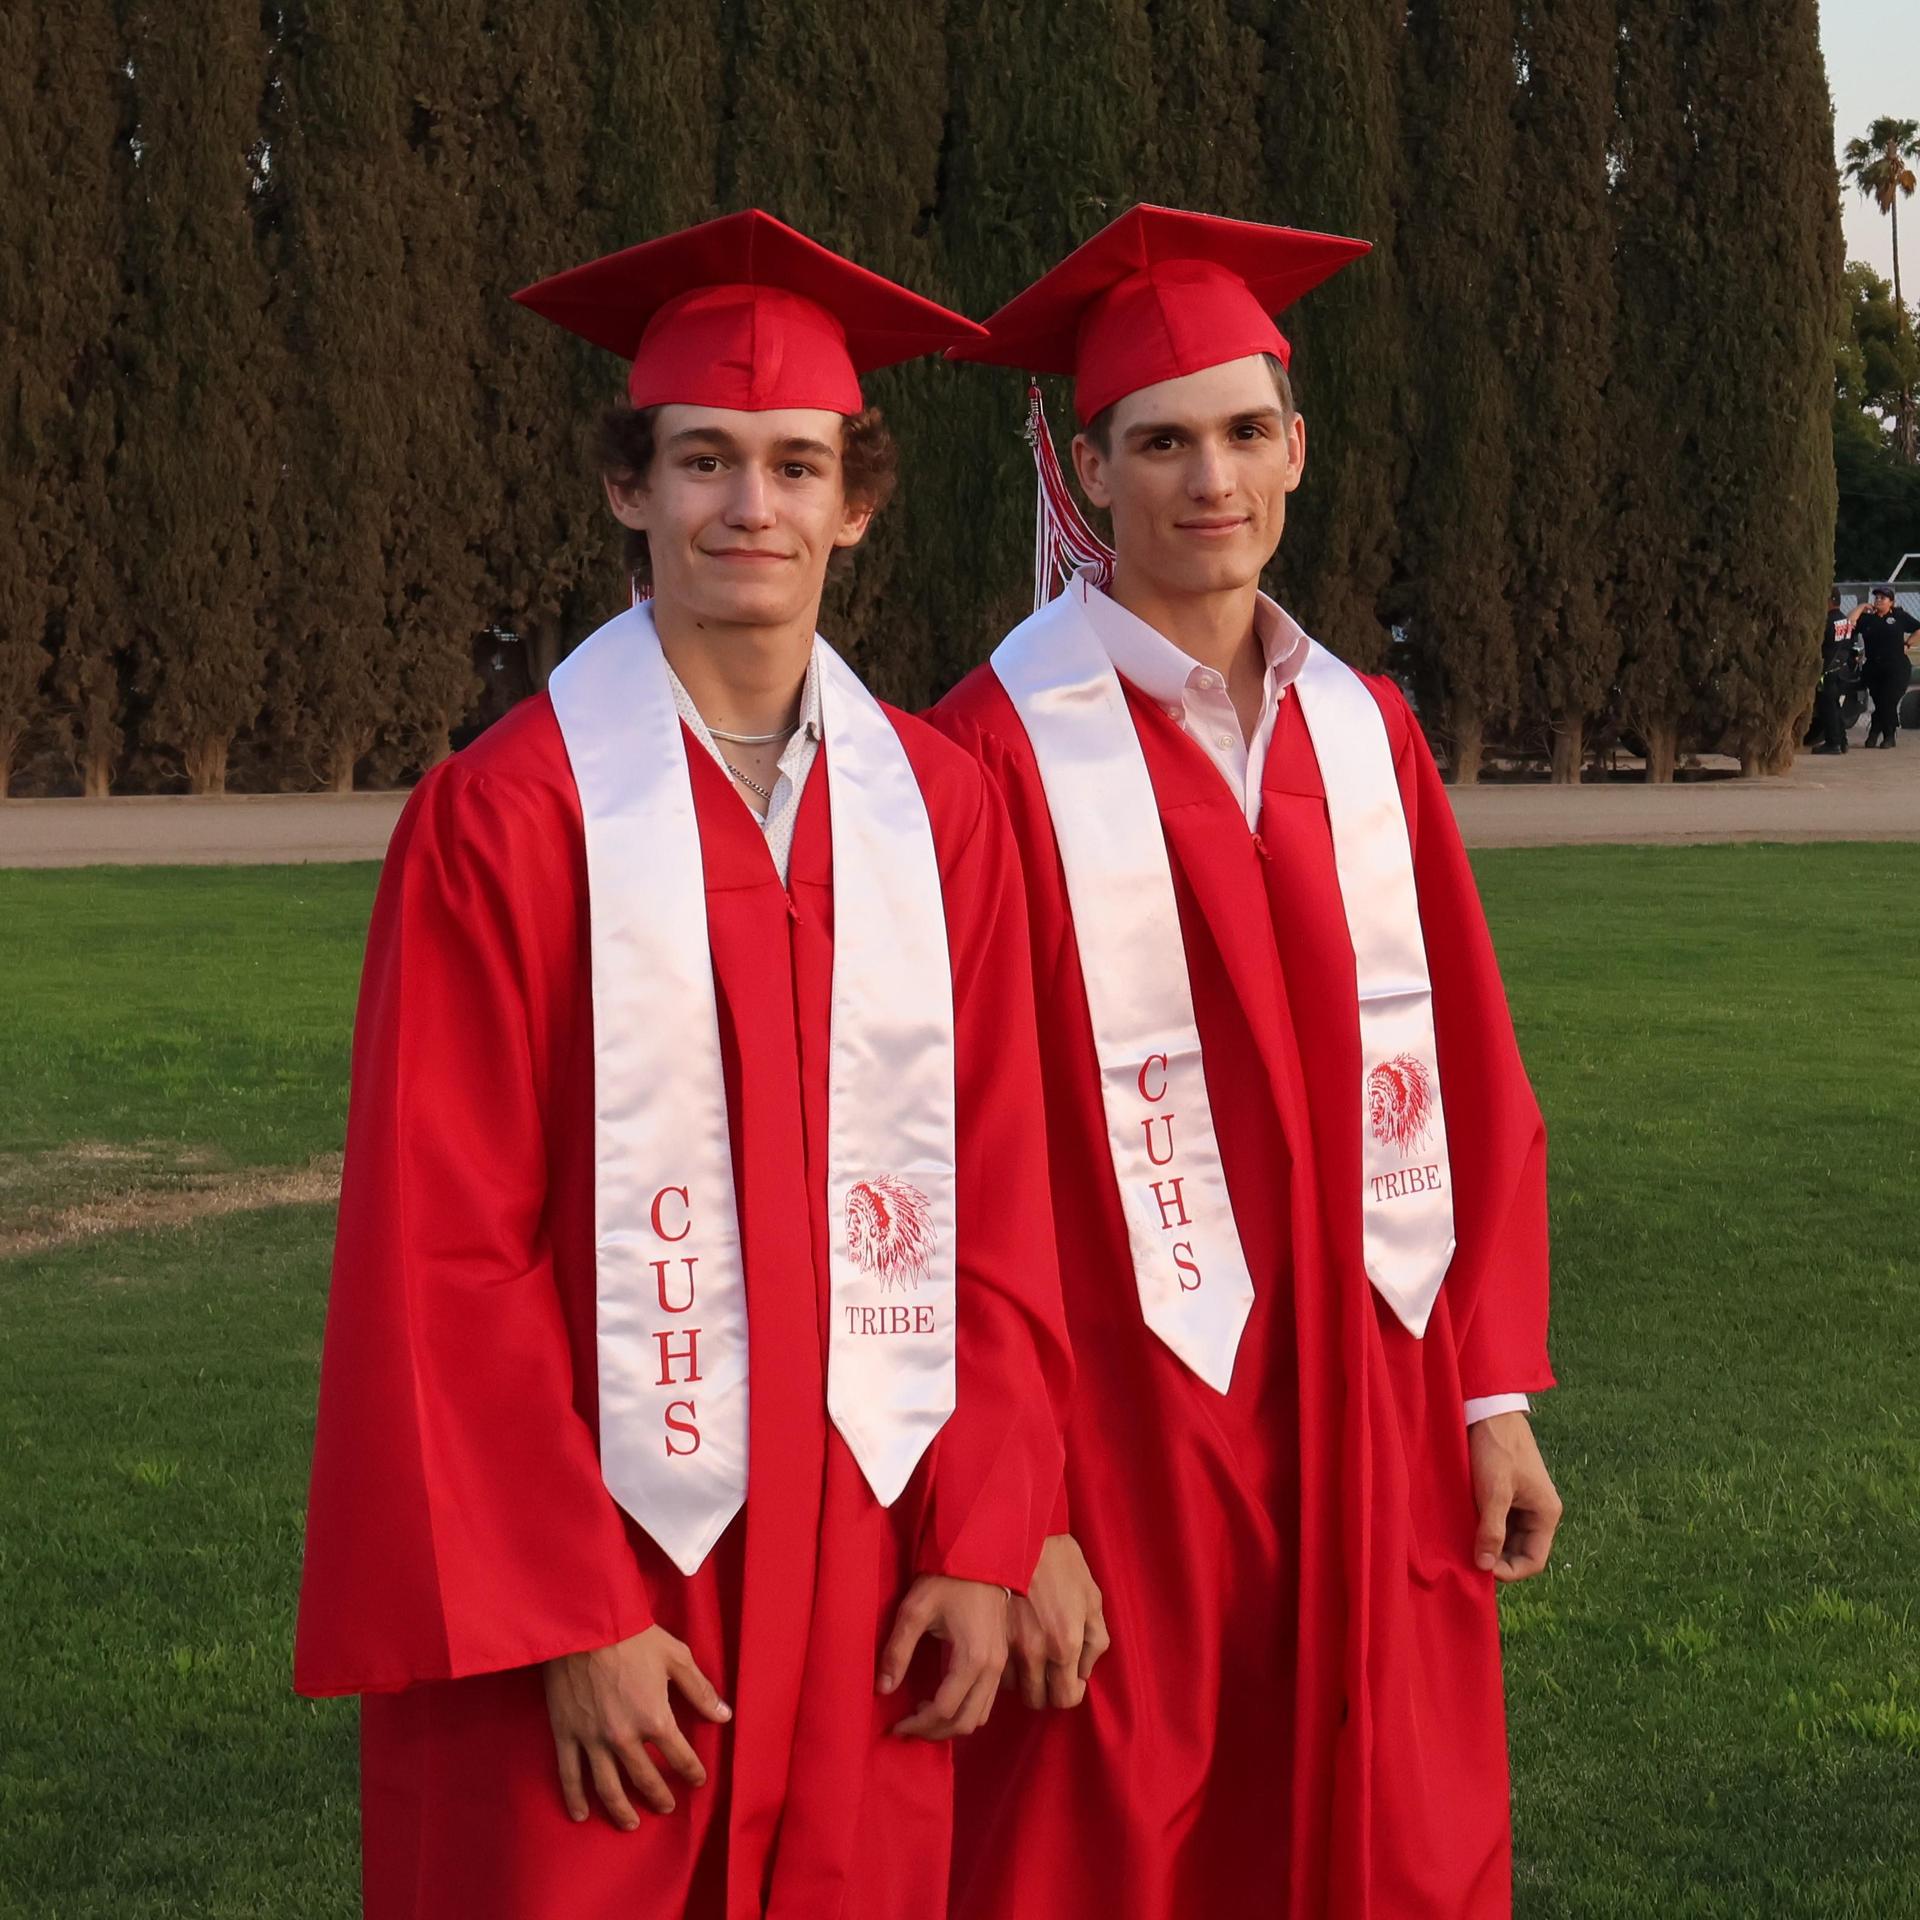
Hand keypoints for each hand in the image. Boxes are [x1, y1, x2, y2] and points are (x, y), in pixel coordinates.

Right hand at [542, 1625, 730, 1827]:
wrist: (584, 1624)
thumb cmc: (634, 1636)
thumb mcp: (677, 1657)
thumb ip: (700, 1690)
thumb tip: (724, 1716)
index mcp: (655, 1718)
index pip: (679, 1757)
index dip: (691, 1771)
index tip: (696, 1780)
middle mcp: (624, 1737)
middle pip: (644, 1778)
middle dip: (658, 1796)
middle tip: (666, 1806)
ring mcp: (592, 1739)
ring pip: (607, 1787)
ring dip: (621, 1809)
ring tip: (630, 1823)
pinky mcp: (566, 1734)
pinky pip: (570, 1775)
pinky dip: (575, 1798)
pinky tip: (581, 1815)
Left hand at [876, 1574, 1008, 1739]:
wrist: (981, 1556)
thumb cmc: (947, 1579)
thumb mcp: (915, 1610)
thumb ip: (897, 1650)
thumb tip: (882, 1688)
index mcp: (972, 1658)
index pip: (944, 1710)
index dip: (917, 1724)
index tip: (895, 1725)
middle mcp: (992, 1668)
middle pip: (964, 1722)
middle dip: (933, 1732)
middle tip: (906, 1726)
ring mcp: (1000, 1665)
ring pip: (978, 1717)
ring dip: (950, 1725)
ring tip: (921, 1714)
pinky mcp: (1001, 1660)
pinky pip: (986, 1702)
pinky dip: (963, 1711)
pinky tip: (941, 1698)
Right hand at [1004, 1533, 1109, 1708]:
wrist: (1021, 1530)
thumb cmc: (1062, 1562)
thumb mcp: (1092, 1597)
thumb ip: (1096, 1641)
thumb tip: (1083, 1672)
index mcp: (1065, 1644)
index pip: (1064, 1698)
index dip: (1068, 1692)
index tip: (1067, 1680)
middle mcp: (1034, 1651)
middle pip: (1036, 1699)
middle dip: (1044, 1689)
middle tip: (1046, 1670)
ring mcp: (1006, 1642)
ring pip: (1011, 1687)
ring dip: (1020, 1677)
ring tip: (1026, 1655)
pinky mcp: (986, 1632)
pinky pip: (993, 1666)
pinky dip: (1002, 1663)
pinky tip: (1009, 1645)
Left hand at [1469, 1410, 1562, 1580]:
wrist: (1489, 1409)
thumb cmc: (1496, 1448)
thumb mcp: (1494, 1492)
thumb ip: (1491, 1531)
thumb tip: (1485, 1566)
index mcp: (1546, 1514)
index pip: (1534, 1560)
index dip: (1510, 1571)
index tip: (1481, 1569)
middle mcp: (1538, 1511)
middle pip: (1521, 1551)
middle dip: (1498, 1559)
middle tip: (1467, 1560)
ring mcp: (1523, 1502)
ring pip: (1508, 1537)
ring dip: (1489, 1544)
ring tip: (1464, 1545)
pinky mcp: (1507, 1492)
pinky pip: (1499, 1521)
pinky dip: (1485, 1528)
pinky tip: (1464, 1528)